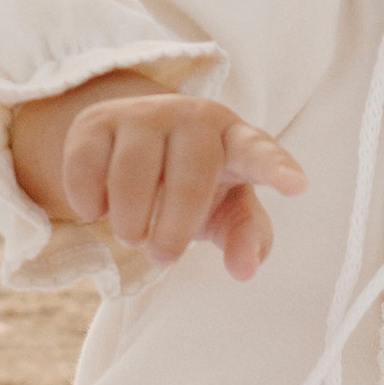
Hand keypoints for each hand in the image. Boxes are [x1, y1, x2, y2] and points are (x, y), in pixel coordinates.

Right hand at [11, 78, 304, 274]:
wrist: (135, 145)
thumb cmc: (197, 184)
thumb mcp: (227, 212)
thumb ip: (246, 238)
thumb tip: (245, 270)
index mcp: (236, 140)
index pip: (260, 153)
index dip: (277, 168)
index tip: (297, 186)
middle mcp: (194, 117)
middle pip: (190, 177)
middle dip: (174, 229)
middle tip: (163, 256)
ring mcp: (144, 114)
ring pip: (132, 172)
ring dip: (129, 220)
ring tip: (132, 235)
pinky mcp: (97, 121)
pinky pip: (86, 166)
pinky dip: (89, 202)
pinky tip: (97, 209)